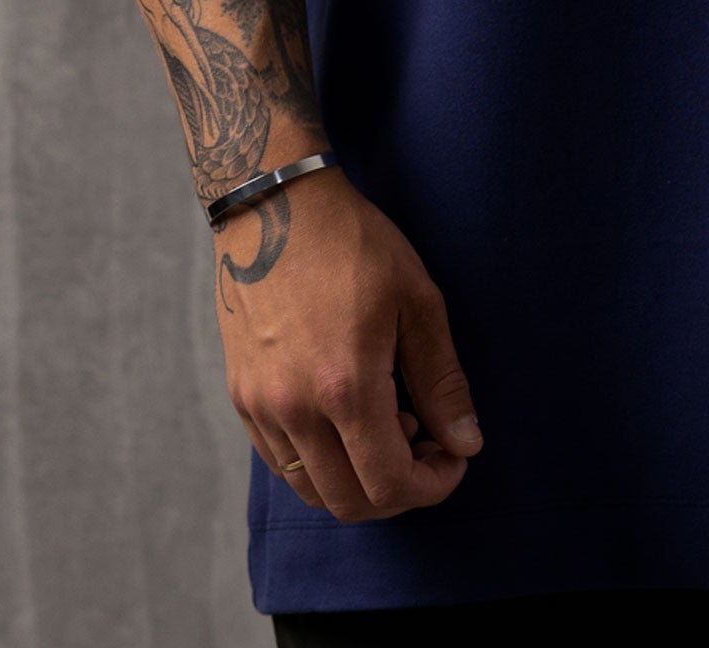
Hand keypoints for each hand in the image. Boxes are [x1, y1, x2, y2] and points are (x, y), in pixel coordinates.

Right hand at [214, 165, 484, 520]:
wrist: (275, 206)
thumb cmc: (354, 245)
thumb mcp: (417, 301)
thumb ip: (442, 382)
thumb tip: (466, 444)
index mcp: (345, 387)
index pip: (389, 485)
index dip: (432, 486)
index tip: (454, 457)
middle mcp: (294, 410)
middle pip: (349, 502)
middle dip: (399, 489)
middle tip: (425, 441)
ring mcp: (260, 407)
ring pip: (312, 490)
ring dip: (358, 476)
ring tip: (386, 416)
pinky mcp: (242, 398)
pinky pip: (282, 463)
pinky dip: (322, 460)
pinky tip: (345, 410)